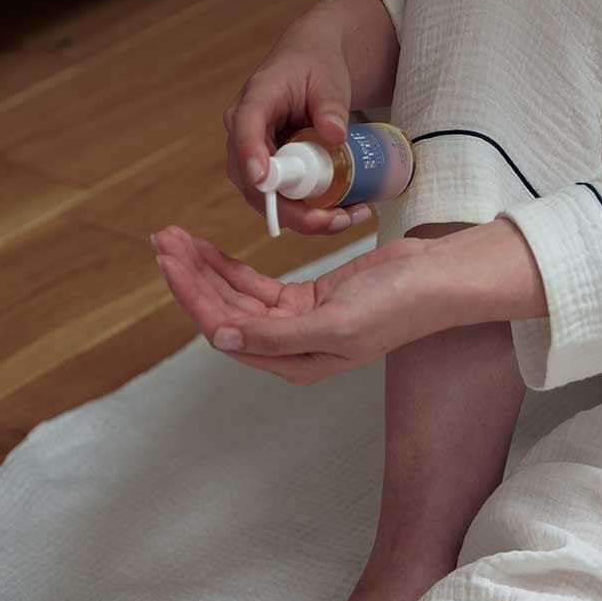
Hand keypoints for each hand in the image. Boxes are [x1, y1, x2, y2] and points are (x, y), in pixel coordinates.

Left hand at [153, 222, 547, 385]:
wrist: (440, 279)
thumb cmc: (398, 304)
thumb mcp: (336, 323)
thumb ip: (277, 336)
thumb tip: (223, 339)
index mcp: (293, 363)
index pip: (227, 330)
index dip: (193, 296)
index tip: (169, 261)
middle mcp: (287, 349)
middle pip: (223, 312)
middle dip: (190, 277)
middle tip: (161, 239)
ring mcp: (294, 324)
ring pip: (235, 297)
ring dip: (204, 269)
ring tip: (174, 238)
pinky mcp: (305, 300)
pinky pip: (255, 286)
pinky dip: (229, 267)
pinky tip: (206, 250)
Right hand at [224, 0, 399, 236]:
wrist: (308, 69)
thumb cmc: (314, 67)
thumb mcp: (328, 77)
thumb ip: (331, 104)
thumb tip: (335, 135)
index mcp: (253, 103)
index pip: (245, 129)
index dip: (251, 156)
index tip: (263, 179)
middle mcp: (243, 138)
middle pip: (254, 184)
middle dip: (292, 210)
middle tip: (334, 219)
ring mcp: (254, 162)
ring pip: (269, 203)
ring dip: (307, 219)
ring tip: (349, 217)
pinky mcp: (269, 178)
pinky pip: (284, 204)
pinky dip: (312, 215)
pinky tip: (344, 213)